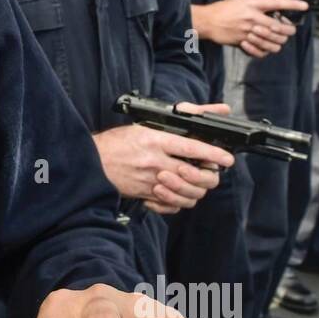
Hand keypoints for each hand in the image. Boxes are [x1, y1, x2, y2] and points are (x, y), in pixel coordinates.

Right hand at [93, 112, 233, 211]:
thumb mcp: (144, 126)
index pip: (193, 149)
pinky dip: (178, 202)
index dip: (215, 155)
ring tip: (194, 182)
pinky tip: (176, 193)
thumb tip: (211, 111)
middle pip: (195, 176)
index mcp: (156, 141)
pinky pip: (171, 206)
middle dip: (209, 177)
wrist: (91, 162)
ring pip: (187, 194)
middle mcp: (155, 162)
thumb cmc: (117, 143)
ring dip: (195, 190)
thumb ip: (176, 122)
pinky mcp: (145, 195)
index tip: (227, 159)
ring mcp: (150, 181)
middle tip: (211, 172)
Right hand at [193, 0, 307, 57]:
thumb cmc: (222, 10)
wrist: (207, 21)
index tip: (303, 6)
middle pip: (278, 27)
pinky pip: (259, 51)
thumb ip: (256, 6)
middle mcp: (252, 18)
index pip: (277, 3)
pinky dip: (264, 51)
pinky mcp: (242, 42)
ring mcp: (247, 31)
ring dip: (278, 43)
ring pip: (272, 41)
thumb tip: (271, 10)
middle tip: (289, 32)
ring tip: (277, 42)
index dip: (292, 4)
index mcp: (252, 4)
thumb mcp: (240, 1)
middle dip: (288, 31)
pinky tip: (263, 48)